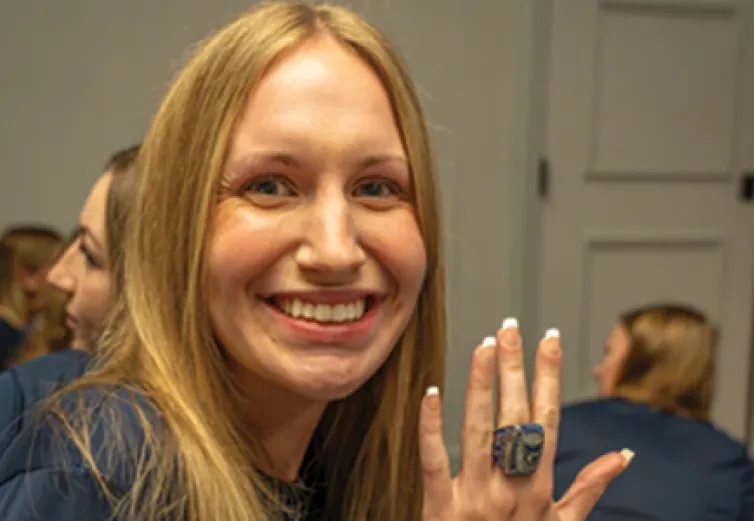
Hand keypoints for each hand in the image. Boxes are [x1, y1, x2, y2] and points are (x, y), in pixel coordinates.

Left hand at [419, 319, 632, 520]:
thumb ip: (590, 489)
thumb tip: (624, 455)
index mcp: (541, 487)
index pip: (548, 420)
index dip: (549, 377)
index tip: (550, 338)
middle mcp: (513, 488)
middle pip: (516, 417)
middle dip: (515, 369)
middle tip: (511, 327)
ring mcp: (478, 497)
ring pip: (481, 431)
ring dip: (483, 386)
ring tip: (484, 346)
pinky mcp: (442, 508)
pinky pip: (436, 461)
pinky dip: (432, 426)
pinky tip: (431, 391)